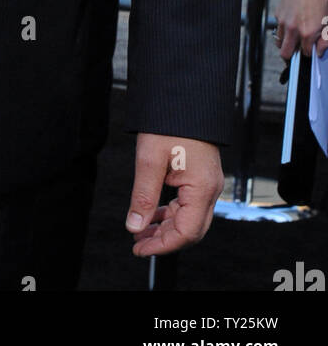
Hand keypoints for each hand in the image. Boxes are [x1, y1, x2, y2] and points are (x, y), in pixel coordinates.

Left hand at [125, 133, 223, 256]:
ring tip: (141, 231)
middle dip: (164, 240)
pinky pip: (189, 204)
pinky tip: (154, 214)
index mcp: (202, 188)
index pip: (187, 232)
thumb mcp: (150, 159)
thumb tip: (134, 225)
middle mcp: (211, 189)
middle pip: (191, 230)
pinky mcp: (202, 177)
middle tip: (138, 243)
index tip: (140, 248)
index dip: (163, 245)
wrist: (185, 96)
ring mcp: (208, 183)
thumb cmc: (171, 122)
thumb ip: (143, 196)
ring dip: (166, 228)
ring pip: (190, 219)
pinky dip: (172, 213)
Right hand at [276, 0, 327, 58]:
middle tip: (299, 47)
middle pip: (285, 53)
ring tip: (296, 34)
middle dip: (292, 53)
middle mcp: (293, 29)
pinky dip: (285, 28)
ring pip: (279, 41)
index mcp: (308, 33)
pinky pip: (279, 27)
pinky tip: (294, 19)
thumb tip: (320, 51)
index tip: (311, 47)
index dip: (309, 51)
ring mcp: (284, 21)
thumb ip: (325, 40)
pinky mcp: (278, 13)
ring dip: (287, 41)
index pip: (305, 53)